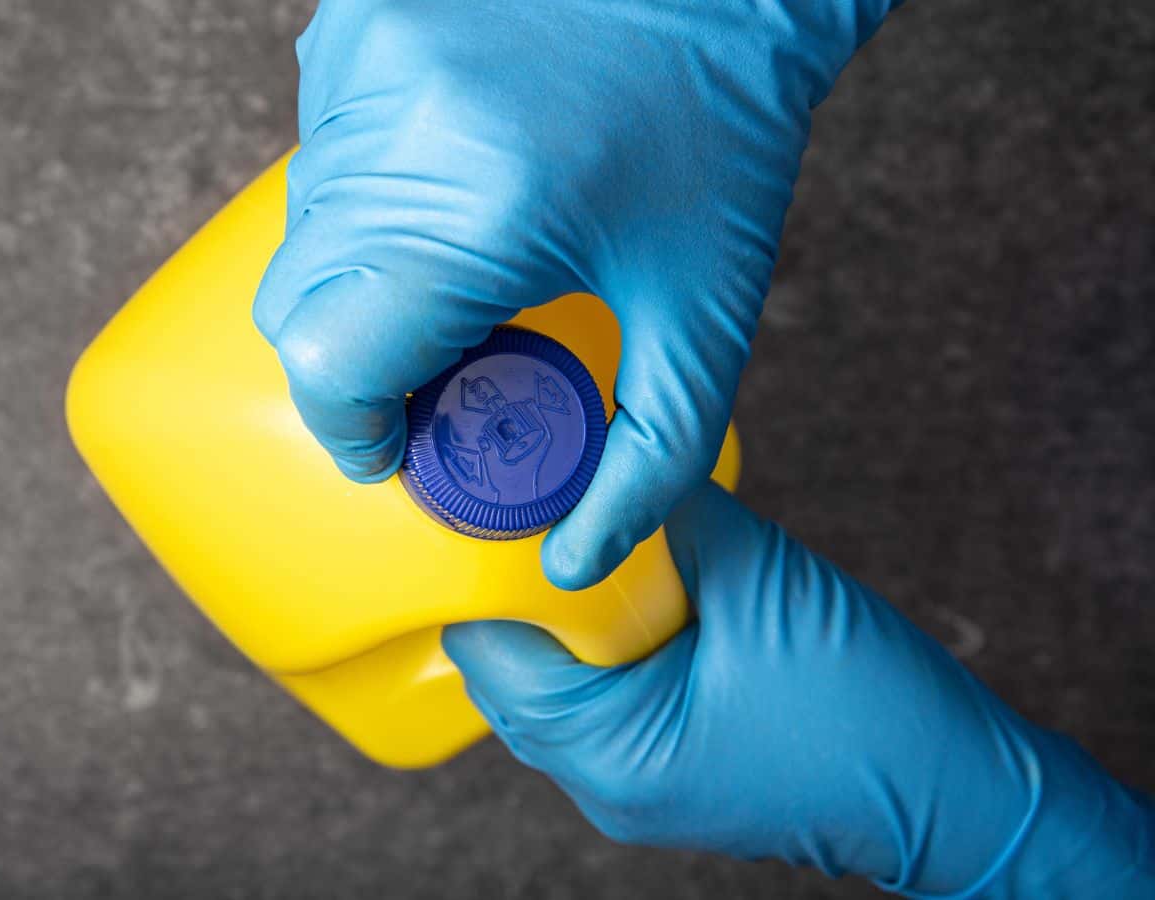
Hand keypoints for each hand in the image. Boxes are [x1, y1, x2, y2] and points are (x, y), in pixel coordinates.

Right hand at [253, 0, 896, 587]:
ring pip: (303, 230)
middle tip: (447, 360)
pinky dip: (366, 194)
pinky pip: (318, 151)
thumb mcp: (705, 317)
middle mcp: (395, 136)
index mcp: (476, 218)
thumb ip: (649, 460)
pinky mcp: (354, 27)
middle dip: (357, 362)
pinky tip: (451, 177)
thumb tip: (577, 560)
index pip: (329, 369)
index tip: (402, 445)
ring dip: (362, 273)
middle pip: (297, 308)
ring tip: (467, 257)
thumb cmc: (723, 138)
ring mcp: (362, 68)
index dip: (355, 432)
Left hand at [443, 483, 1154, 896]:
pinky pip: (599, 700)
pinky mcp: (664, 772)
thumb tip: (609, 452)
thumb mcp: (763, 582)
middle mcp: (603, 785)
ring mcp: (632, 787)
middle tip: (543, 507)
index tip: (496, 499)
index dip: (489, 569)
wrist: (962, 793)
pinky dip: (604, 646)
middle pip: (512, 667)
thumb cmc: (875, 712)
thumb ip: (671, 514)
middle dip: (528, 587)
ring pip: (554, 682)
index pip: (492, 649)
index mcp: (609, 753)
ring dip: (570, 615)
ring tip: (596, 543)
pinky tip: (638, 592)